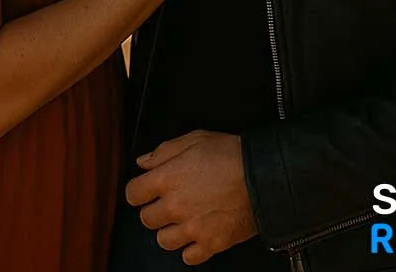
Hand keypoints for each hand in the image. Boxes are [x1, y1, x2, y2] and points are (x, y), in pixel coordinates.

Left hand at [125, 131, 257, 264]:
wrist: (263, 175)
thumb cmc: (230, 154)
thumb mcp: (195, 139)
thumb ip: (164, 151)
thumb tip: (144, 162)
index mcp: (167, 178)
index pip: (133, 193)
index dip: (138, 190)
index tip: (145, 190)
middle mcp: (175, 206)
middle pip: (146, 218)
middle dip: (155, 209)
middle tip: (170, 201)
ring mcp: (192, 228)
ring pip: (163, 240)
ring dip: (170, 230)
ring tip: (184, 218)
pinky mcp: (210, 244)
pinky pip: (188, 257)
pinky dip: (191, 248)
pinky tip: (199, 233)